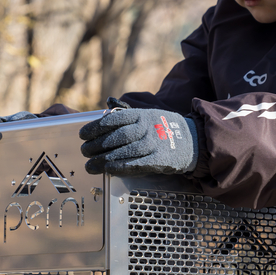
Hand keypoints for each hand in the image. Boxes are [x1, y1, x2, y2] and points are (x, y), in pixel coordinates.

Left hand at [79, 107, 196, 175]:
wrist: (192, 140)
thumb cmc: (164, 128)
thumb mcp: (148, 114)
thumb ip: (127, 113)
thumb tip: (107, 104)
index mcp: (142, 115)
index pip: (114, 119)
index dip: (96, 127)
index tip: (82, 134)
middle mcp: (147, 128)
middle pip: (117, 136)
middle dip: (97, 145)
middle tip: (84, 151)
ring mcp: (154, 144)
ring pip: (124, 151)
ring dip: (104, 159)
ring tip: (90, 164)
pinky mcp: (159, 160)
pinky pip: (136, 164)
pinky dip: (120, 167)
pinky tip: (108, 169)